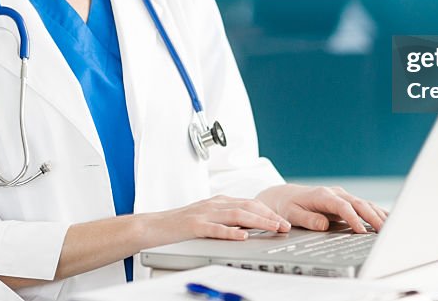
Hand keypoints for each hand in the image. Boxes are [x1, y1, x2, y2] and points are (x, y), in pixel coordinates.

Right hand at [149, 195, 291, 244]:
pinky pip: (216, 229)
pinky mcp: (194, 226)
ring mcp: (204, 214)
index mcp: (218, 202)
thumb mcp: (207, 217)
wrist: (152, 226)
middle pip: (248, 206)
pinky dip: (231, 232)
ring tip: (273, 228)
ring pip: (237, 214)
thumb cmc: (179, 225)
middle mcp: (214, 205)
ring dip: (258, 221)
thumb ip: (226, 219)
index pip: (249, 203)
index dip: (268, 211)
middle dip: (269, 215)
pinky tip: (243, 236)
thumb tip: (248, 227)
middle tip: (285, 225)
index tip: (282, 220)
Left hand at [255, 184, 389, 233]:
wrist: (286, 196)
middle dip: (373, 217)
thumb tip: (324, 225)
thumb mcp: (292, 214)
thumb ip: (308, 219)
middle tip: (385, 231)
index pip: (343, 206)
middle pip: (359, 203)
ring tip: (391, 228)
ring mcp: (342, 195)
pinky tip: (387, 220)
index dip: (353, 218)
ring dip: (378, 215)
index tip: (361, 231)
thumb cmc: (288, 206)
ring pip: (365, 204)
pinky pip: (364, 206)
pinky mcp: (346, 201)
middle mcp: (335, 193)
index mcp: (323, 195)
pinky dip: (376, 212)